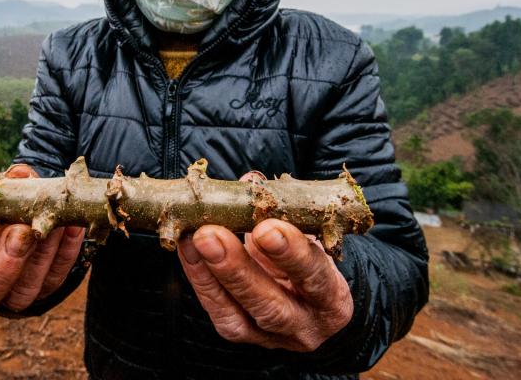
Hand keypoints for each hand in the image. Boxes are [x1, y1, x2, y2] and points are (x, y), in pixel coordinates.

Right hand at [0, 164, 84, 322]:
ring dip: (38, 259)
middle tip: (19, 234)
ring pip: (20, 294)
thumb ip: (5, 187)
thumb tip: (20, 175)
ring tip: (49, 228)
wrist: (28, 219)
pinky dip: (64, 255)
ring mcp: (9, 296)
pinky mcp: (42, 294)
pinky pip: (54, 281)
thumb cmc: (1, 208)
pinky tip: (71, 228)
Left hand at [177, 174, 353, 351]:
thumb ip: (284, 212)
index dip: (290, 252)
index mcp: (332, 299)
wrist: (312, 302)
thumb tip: (250, 182)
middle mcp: (304, 326)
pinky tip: (188, 250)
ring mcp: (271, 337)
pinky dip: (199, 279)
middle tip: (210, 234)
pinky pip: (218, 312)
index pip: (315, 276)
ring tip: (192, 239)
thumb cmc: (311, 259)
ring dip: (211, 274)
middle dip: (238, 268)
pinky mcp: (242, 336)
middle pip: (271, 305)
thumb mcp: (308, 236)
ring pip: (238, 316)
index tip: (266, 226)